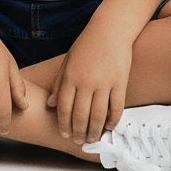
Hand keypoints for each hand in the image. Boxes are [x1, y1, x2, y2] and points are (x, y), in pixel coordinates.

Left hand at [46, 21, 132, 145]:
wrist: (110, 29)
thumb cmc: (87, 44)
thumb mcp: (68, 61)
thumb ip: (59, 83)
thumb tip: (50, 105)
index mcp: (70, 76)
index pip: (64, 108)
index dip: (64, 124)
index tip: (65, 134)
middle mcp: (86, 81)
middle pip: (81, 115)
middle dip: (79, 132)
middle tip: (79, 141)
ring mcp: (104, 82)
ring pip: (98, 115)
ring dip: (95, 131)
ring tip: (93, 138)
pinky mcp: (120, 82)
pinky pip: (116, 107)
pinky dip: (113, 120)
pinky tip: (109, 127)